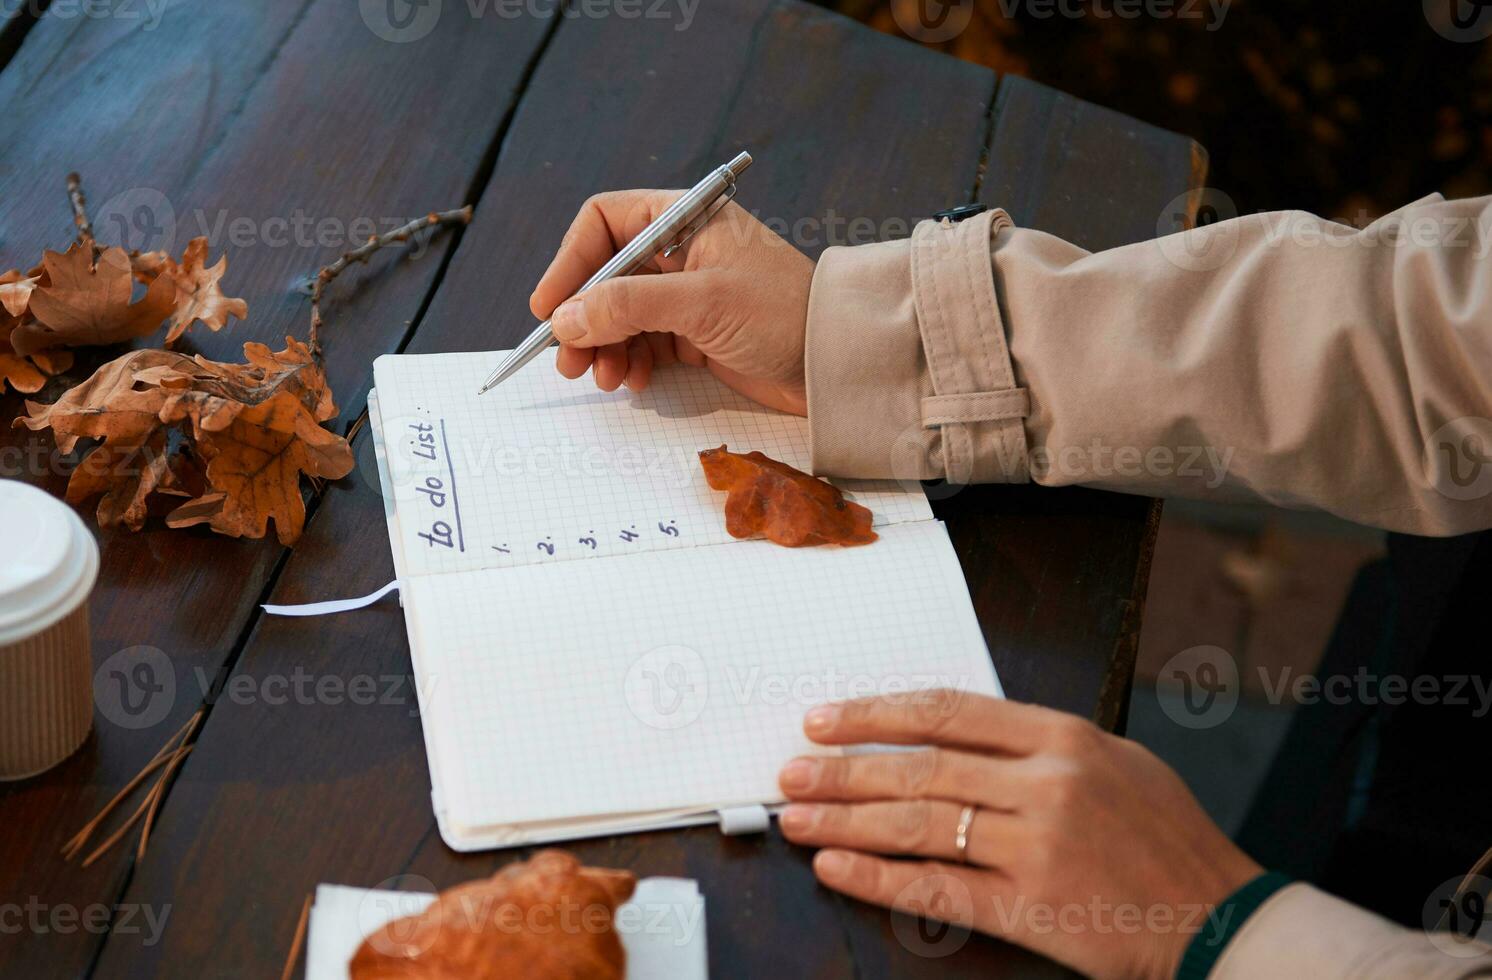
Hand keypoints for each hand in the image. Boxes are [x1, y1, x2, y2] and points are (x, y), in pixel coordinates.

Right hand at [530, 190, 814, 414]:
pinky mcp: (696, 334)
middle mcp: (681, 251)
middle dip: (583, 317)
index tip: (550, 308)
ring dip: (603, 346)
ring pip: (620, 315)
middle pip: (605, 275)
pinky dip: (630, 362)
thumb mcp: (701, 302)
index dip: (571, 262)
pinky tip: (633, 382)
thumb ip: (629, 306)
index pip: (604, 222)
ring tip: (604, 378)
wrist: (837, 361)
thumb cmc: (782, 313)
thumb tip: (565, 318)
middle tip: (567, 359)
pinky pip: (643, 343)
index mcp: (684, 219)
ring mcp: (687, 294)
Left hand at [777, 691, 1262, 979]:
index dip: (874, 715)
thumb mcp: (1112, 759)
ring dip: (845, 820)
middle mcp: (1045, 784)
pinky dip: (878, 879)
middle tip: (792, 772)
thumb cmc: (1166, 837)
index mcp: (1061, 737)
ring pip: (917, 826)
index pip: (945, 712)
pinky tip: (837, 869)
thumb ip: (1034, 743)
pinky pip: (938, 890)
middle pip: (918, 768)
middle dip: (842, 770)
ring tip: (797, 818)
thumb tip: (947, 734)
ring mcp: (1037, 846)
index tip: (824, 720)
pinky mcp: (1031, 907)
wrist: (1220, 916)